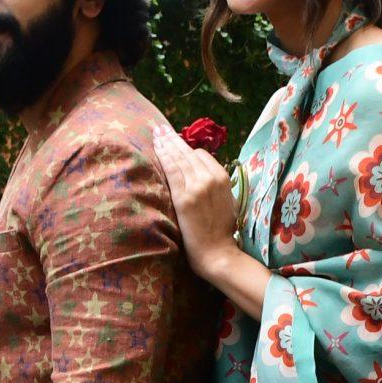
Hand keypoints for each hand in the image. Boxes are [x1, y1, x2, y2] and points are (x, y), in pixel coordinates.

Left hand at [150, 122, 238, 282]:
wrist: (217, 253)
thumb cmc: (220, 232)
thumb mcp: (225, 201)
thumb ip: (215, 185)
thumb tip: (200, 174)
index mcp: (222, 178)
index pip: (201, 155)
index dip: (187, 150)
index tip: (175, 144)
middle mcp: (211, 178)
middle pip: (188, 153)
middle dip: (173, 139)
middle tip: (160, 129)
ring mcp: (197, 187)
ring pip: (178, 158)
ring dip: (166, 144)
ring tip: (155, 134)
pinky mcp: (184, 197)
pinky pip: (171, 171)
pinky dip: (163, 157)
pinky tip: (156, 148)